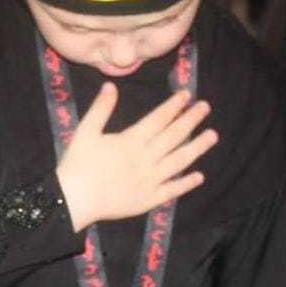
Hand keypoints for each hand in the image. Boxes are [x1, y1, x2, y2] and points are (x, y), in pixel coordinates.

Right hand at [57, 84, 217, 231]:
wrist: (73, 201)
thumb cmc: (77, 165)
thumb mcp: (85, 131)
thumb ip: (101, 108)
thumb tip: (111, 85)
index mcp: (131, 141)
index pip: (158, 119)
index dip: (174, 106)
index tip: (187, 95)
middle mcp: (145, 159)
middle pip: (173, 136)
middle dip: (191, 120)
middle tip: (206, 107)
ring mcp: (149, 181)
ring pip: (179, 162)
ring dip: (197, 148)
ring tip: (213, 136)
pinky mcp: (148, 200)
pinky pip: (171, 190)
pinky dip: (186, 184)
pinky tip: (199, 176)